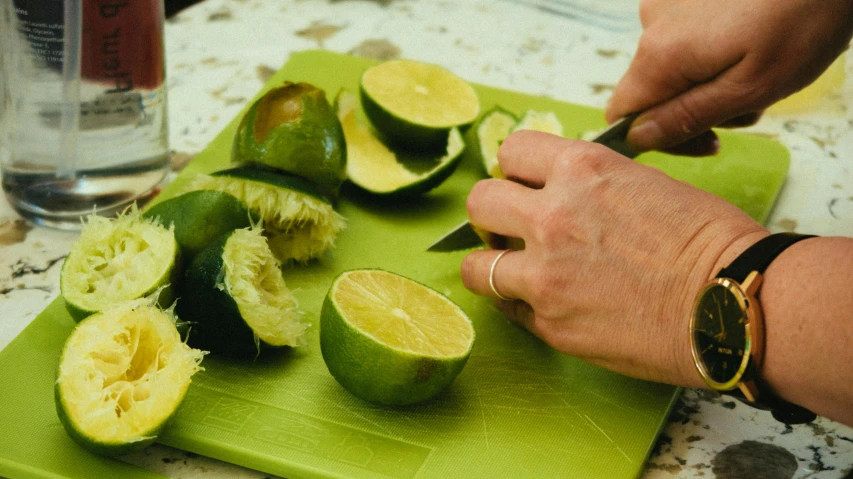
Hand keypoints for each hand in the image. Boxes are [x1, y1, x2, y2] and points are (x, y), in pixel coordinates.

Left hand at [460, 130, 768, 385]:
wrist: (734, 303)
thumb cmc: (709, 241)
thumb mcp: (646, 182)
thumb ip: (591, 184)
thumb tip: (560, 192)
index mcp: (581, 170)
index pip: (512, 150)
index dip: (518, 168)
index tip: (525, 184)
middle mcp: (552, 217)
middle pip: (479, 202)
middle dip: (493, 213)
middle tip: (512, 229)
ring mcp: (545, 275)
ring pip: (476, 266)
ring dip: (492, 266)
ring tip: (516, 273)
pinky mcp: (550, 324)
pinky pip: (509, 309)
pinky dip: (520, 305)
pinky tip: (546, 304)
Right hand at [606, 0, 852, 154]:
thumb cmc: (802, 22)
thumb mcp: (750, 88)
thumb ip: (687, 117)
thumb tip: (637, 138)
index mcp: (660, 55)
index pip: (623, 115)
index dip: (655, 139)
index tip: (704, 141)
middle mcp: (651, 24)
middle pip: (651, 90)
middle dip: (694, 109)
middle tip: (748, 106)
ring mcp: (669, 1)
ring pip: (673, 64)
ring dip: (709, 80)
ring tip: (759, 69)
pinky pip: (687, 36)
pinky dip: (714, 51)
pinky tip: (752, 42)